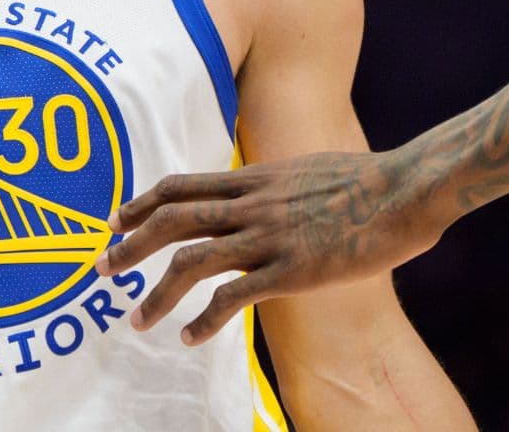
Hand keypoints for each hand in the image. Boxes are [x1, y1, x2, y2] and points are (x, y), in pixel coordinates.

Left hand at [92, 147, 445, 343]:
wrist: (407, 188)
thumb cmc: (370, 181)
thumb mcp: (309, 169)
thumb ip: (279, 184)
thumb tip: (269, 190)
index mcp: (254, 178)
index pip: (181, 186)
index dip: (142, 203)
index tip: (115, 220)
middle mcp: (252, 204)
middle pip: (171, 221)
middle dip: (129, 246)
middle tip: (101, 268)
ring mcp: (269, 237)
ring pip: (190, 262)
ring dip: (156, 293)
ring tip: (135, 320)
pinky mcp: (292, 270)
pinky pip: (232, 297)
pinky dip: (204, 320)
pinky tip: (189, 338)